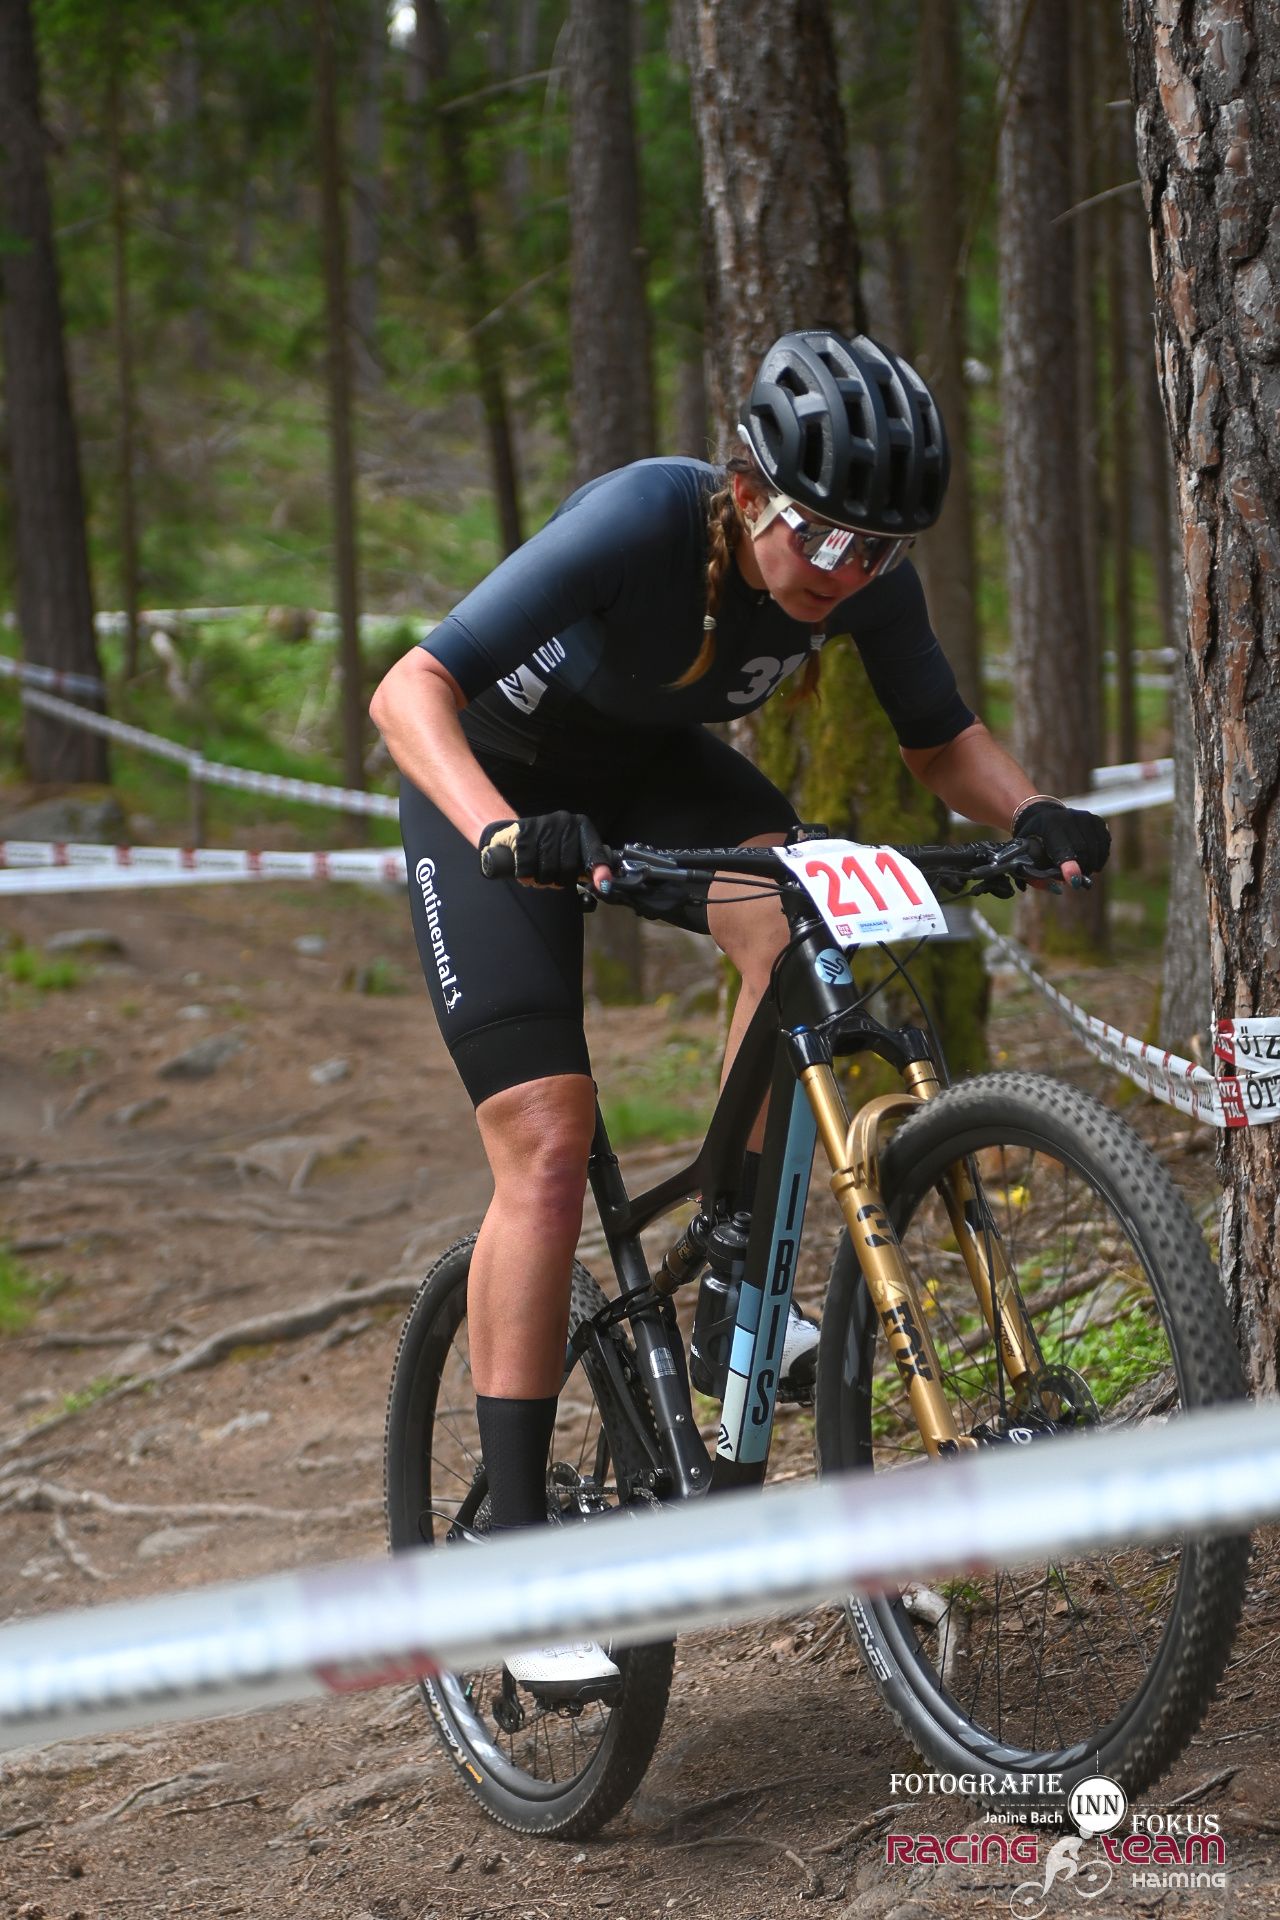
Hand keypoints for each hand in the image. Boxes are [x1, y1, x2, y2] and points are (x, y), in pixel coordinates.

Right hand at [479, 811, 611, 889]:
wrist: (516, 833)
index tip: (602, 885)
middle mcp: (565, 821)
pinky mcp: (522, 831)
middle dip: (560, 881)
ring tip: (538, 877)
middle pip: (568, 866)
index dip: (599, 869)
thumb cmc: (550, 847)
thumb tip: (603, 883)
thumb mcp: (570, 852)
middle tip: (552, 881)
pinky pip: (527, 866)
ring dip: (542, 881)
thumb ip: (586, 865)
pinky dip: (526, 876)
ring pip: (548, 868)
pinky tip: (526, 875)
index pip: (593, 851)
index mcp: (582, 826)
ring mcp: (543, 824)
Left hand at [1014, 799, 1110, 888]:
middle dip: (1081, 869)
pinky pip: (1104, 843)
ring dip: (1092, 865)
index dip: (1069, 866)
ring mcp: (1084, 817)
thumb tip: (1057, 889)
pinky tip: (1091, 860)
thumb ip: (1036, 875)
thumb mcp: (1026, 856)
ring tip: (1083, 869)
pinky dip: (1100, 856)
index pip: (1061, 848)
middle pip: (1083, 851)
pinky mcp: (1096, 820)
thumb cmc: (1033, 841)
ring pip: (1096, 849)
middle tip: (1076, 878)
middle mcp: (1068, 817)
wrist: (1043, 815)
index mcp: (1047, 825)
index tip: (1075, 881)